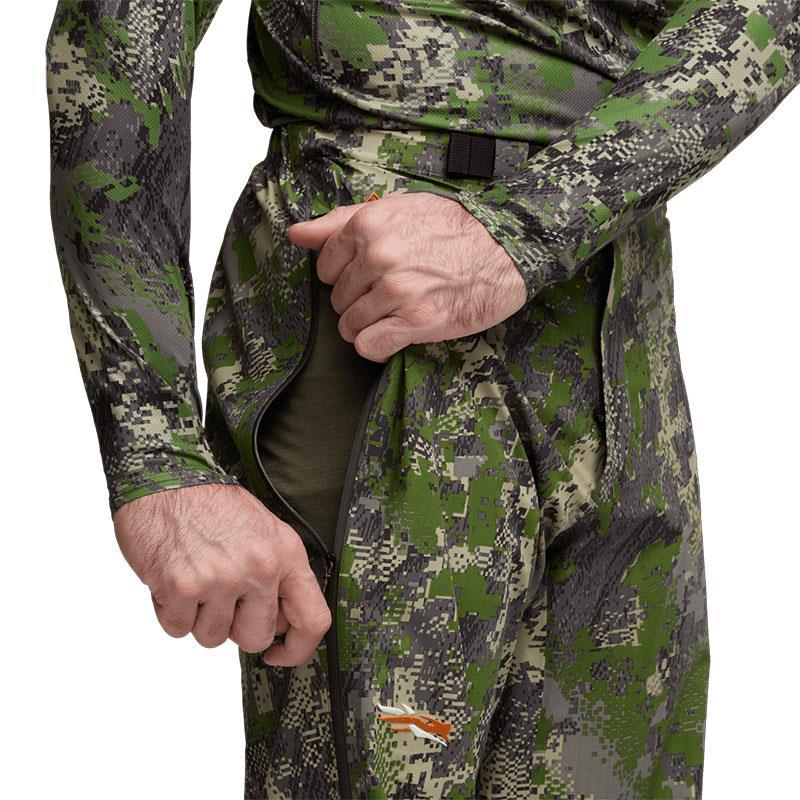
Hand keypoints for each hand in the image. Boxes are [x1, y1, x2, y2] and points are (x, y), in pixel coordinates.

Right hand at [112, 483, 330, 666]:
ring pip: (213, 638)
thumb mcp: (265, 531)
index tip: (280, 652)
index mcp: (285, 553)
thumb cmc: (212, 505)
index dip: (299, 649)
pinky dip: (171, 611)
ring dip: (200, 618)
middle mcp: (258, 567)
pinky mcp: (181, 586)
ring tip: (196, 579)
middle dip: (236, 627)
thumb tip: (285, 625)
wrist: (166, 478)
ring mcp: (220, 579)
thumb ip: (279, 576)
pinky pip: (177, 629)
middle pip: (256, 637)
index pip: (313, 619)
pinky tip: (174, 579)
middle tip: (221, 596)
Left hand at [287, 190, 527, 361]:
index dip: (344, 277)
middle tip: (389, 296)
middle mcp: (379, 257)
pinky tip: (396, 335)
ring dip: (367, 327)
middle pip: (338, 300)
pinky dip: (378, 347)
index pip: (325, 268)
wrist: (505, 249)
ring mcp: (397, 291)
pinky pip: (370, 347)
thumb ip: (341, 221)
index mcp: (369, 226)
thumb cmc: (453, 228)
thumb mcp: (397, 208)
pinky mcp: (416, 321)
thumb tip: (296, 233)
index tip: (367, 277)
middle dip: (357, 302)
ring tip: (393, 316)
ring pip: (350, 327)